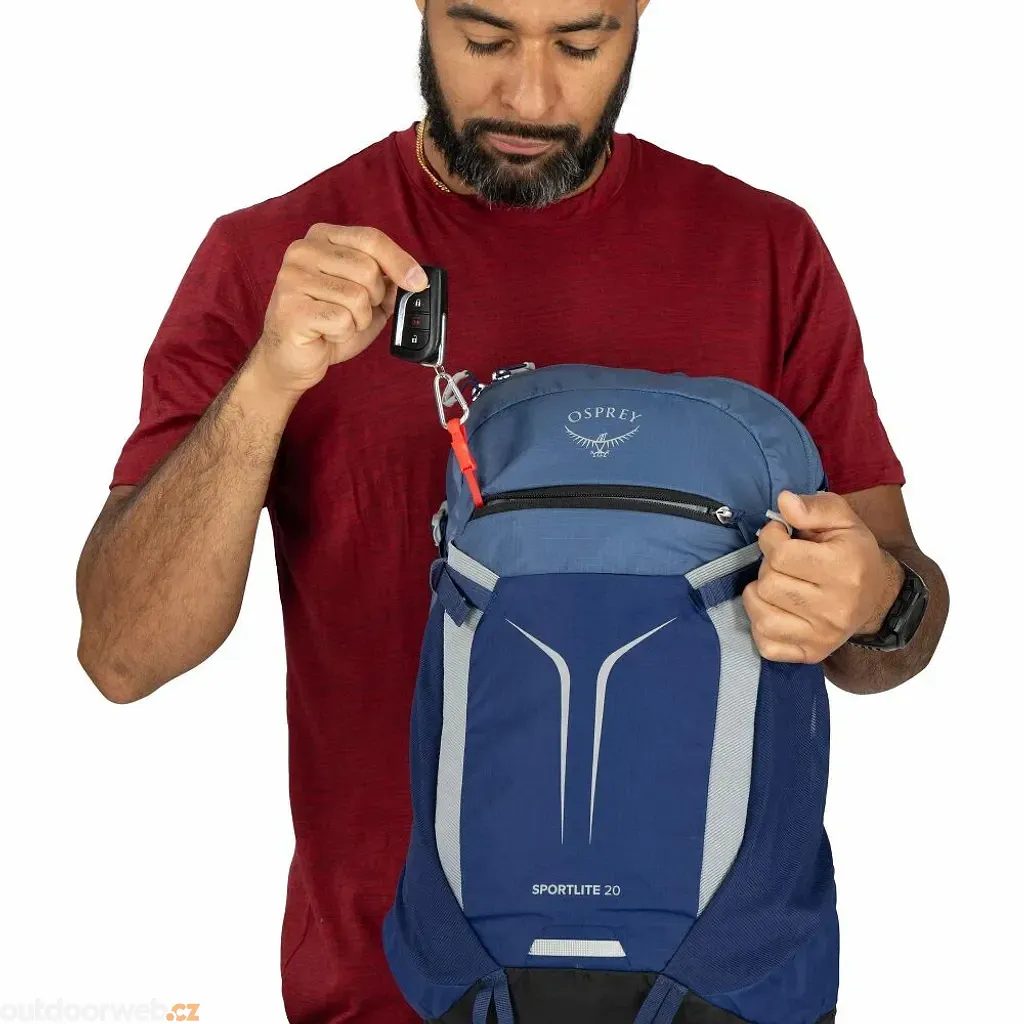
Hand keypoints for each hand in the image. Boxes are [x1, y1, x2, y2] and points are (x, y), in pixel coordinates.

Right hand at [250, 223, 429, 395]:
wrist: (291, 358)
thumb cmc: (328, 325)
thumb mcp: (366, 299)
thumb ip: (387, 284)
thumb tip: (414, 278)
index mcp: (322, 238)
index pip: (370, 238)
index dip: (399, 261)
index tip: (418, 282)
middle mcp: (303, 251)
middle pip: (367, 269)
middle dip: (374, 299)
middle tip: (356, 312)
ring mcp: (293, 277)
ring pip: (357, 297)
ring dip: (358, 320)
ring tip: (337, 324)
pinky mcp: (292, 307)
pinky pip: (342, 320)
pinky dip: (343, 334)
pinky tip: (325, 334)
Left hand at [741, 490, 904, 662]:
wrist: (877, 595)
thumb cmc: (852, 552)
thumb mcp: (842, 519)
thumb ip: (814, 506)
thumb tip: (784, 502)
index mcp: (845, 569)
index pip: (781, 555)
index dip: (771, 538)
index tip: (779, 535)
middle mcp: (836, 608)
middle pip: (769, 583)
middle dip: (768, 566)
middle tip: (783, 562)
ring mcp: (823, 635)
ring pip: (762, 613)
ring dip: (760, 594)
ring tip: (777, 583)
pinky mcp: (812, 653)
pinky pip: (766, 643)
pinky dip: (761, 624)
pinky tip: (775, 609)